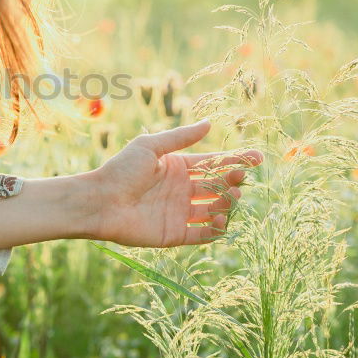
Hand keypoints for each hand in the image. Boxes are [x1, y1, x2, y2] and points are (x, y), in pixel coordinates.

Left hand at [84, 120, 262, 246]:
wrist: (100, 202)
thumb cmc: (120, 170)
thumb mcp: (150, 147)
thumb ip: (180, 137)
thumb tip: (208, 123)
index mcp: (177, 168)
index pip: (213, 164)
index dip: (236, 160)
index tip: (257, 157)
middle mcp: (181, 190)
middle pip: (217, 186)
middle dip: (233, 181)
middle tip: (238, 178)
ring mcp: (179, 212)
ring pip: (215, 210)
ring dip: (227, 204)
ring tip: (230, 197)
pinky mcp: (175, 234)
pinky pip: (203, 234)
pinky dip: (216, 229)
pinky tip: (220, 219)